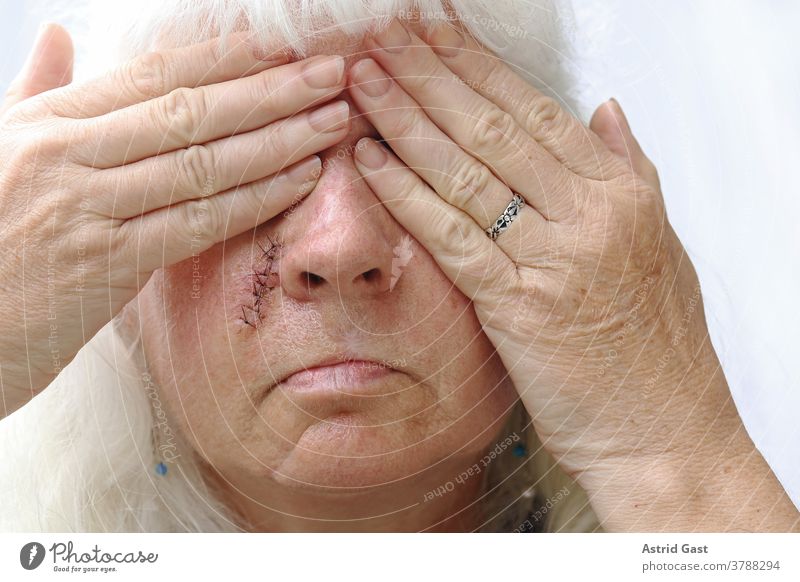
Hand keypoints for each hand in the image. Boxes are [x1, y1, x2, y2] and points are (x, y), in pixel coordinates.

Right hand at [0, 24, 349, 415]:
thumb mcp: (1, 148)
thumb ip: (38, 91)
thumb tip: (60, 34)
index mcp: (50, 122)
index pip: (154, 76)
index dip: (225, 58)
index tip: (280, 46)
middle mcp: (69, 156)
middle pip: (190, 112)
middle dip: (268, 90)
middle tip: (329, 73)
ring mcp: (88, 210)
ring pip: (201, 164)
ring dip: (276, 140)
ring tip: (331, 121)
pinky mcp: (106, 266)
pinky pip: (196, 223)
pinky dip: (254, 200)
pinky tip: (299, 180)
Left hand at [347, 19, 798, 529]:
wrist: (667, 432)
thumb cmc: (660, 348)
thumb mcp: (660, 244)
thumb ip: (630, 170)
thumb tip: (605, 111)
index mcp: (620, 194)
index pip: (536, 110)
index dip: (479, 67)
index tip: (437, 35)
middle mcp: (588, 215)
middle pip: (494, 128)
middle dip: (433, 76)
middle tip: (385, 37)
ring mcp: (554, 259)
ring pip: (469, 173)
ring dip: (409, 120)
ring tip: (366, 80)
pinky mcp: (520, 308)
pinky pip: (454, 238)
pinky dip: (408, 195)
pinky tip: (372, 161)